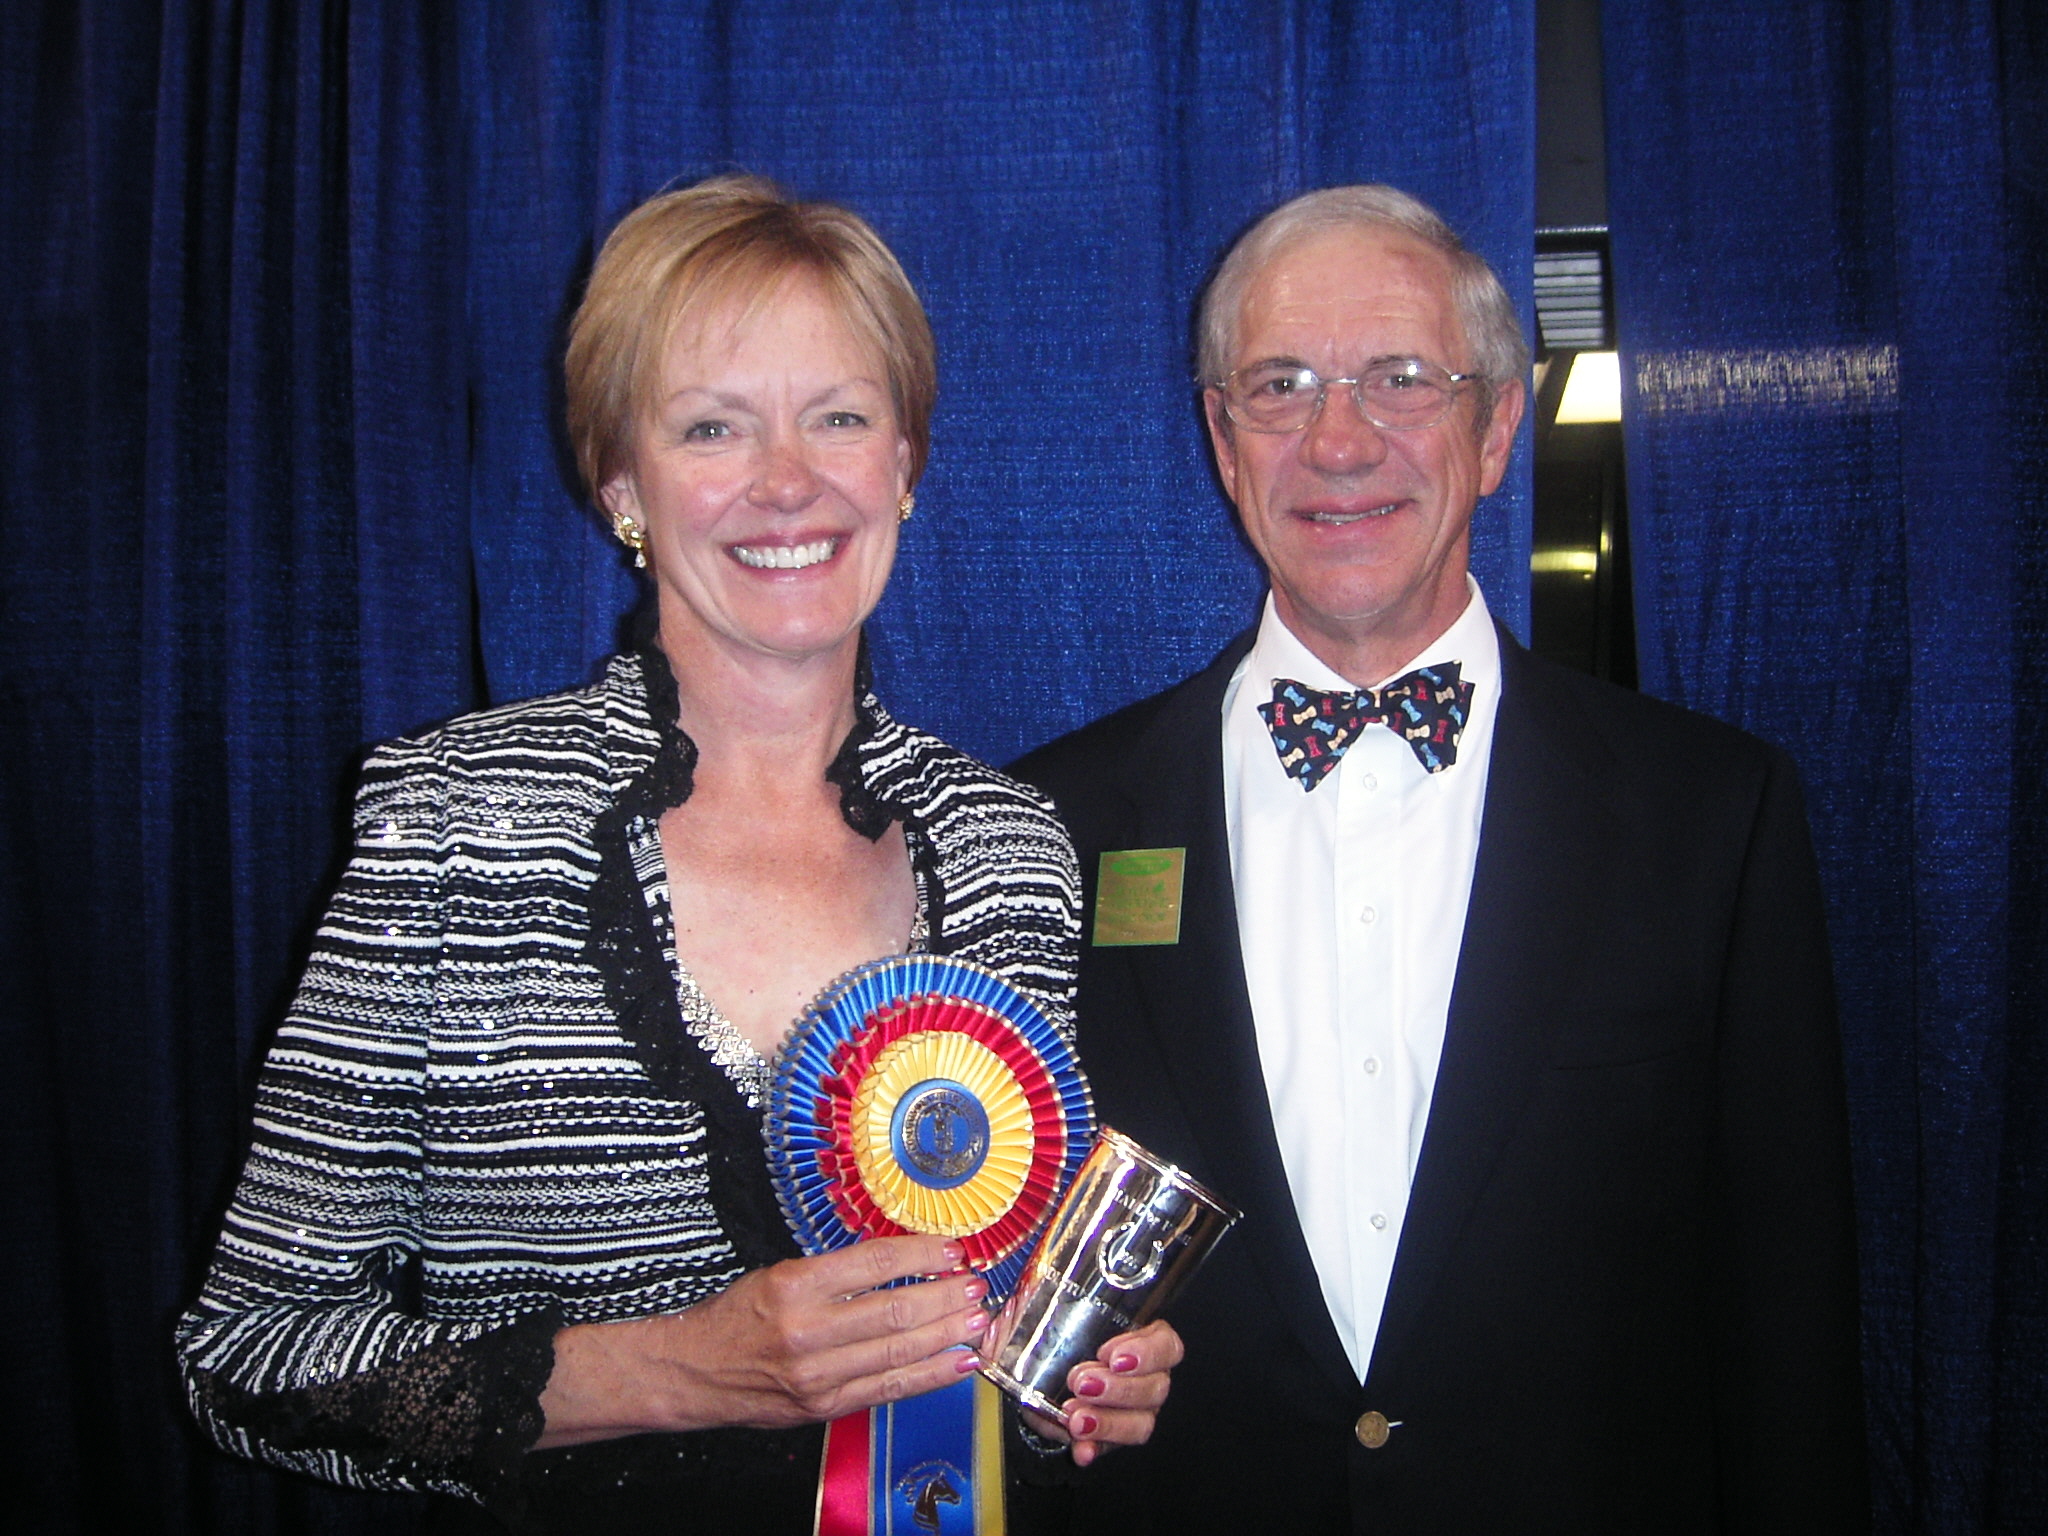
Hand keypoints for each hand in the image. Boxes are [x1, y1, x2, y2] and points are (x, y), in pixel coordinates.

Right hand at [538, 1235, 990, 1446]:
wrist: (694, 1371)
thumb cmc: (736, 1317)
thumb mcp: (779, 1274)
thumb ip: (838, 1272)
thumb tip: (899, 1261)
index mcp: (796, 1284)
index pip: (875, 1264)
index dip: (922, 1256)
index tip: (953, 1250)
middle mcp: (808, 1329)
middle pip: (896, 1310)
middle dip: (946, 1298)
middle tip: (976, 1287)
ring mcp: (818, 1374)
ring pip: (898, 1351)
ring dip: (946, 1335)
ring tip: (978, 1321)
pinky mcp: (824, 1406)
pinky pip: (887, 1389)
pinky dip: (929, 1375)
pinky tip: (957, 1363)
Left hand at [1020, 1319, 1182, 1467]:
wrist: (1039, 1378)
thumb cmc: (1056, 1340)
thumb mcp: (1054, 1315)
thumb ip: (1047, 1305)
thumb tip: (1024, 1296)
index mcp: (1142, 1339)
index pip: (1166, 1344)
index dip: (1146, 1352)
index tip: (1110, 1354)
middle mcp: (1146, 1376)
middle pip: (1155, 1387)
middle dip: (1118, 1388)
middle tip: (1082, 1380)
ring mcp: (1135, 1410)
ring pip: (1141, 1421)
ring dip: (1108, 1421)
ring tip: (1076, 1417)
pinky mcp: (1114, 1436)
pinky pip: (1113, 1448)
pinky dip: (1096, 1448)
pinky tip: (1080, 1449)